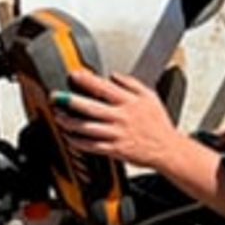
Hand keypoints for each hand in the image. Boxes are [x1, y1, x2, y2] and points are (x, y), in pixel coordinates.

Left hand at [52, 68, 183, 170]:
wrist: (168, 149)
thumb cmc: (158, 124)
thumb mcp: (150, 96)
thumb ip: (131, 83)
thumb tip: (114, 74)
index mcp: (129, 102)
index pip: (104, 88)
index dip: (87, 80)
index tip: (74, 75)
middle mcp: (121, 117)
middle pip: (91, 107)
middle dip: (70, 101)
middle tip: (56, 96)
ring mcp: (117, 134)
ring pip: (88, 128)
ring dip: (70, 122)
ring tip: (58, 116)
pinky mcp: (115, 150)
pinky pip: (92, 146)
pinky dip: (78, 142)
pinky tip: (69, 137)